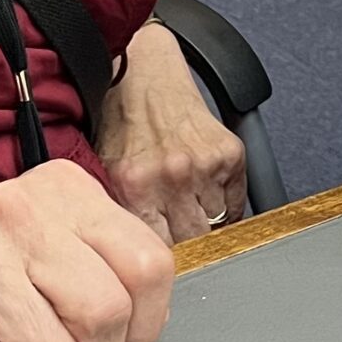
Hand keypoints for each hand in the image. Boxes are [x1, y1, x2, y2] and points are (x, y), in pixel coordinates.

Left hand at [96, 21, 247, 243]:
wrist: (143, 74)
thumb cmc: (121, 122)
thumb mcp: (105, 171)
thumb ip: (122, 215)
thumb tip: (134, 262)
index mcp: (135, 186)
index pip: (159, 252)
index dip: (161, 263)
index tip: (160, 267)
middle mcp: (171, 176)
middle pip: (193, 242)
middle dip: (185, 243)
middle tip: (176, 232)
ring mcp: (204, 164)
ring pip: (217, 225)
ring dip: (206, 222)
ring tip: (188, 205)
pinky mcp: (230, 152)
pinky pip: (236, 202)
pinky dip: (224, 202)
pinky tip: (205, 186)